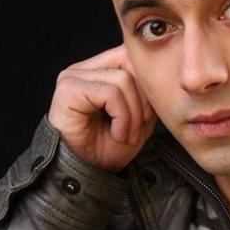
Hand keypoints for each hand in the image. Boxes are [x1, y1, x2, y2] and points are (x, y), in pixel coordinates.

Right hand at [48, 45, 155, 171]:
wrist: (88, 174)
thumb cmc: (110, 147)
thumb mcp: (139, 115)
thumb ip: (146, 90)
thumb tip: (161, 72)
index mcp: (99, 70)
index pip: (132, 55)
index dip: (147, 84)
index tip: (148, 117)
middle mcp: (84, 69)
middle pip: (130, 62)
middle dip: (143, 100)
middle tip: (139, 128)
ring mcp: (73, 77)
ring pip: (123, 79)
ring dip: (133, 114)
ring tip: (127, 135)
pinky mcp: (68, 89)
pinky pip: (110, 93)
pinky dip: (122, 118)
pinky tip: (117, 134)